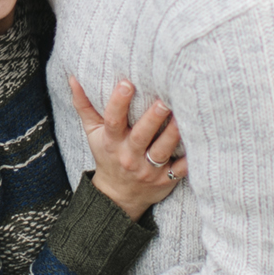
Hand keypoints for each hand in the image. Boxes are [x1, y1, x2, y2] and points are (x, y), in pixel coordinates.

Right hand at [70, 77, 186, 217]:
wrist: (118, 197)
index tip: (126, 83)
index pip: (112, 121)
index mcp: (111, 142)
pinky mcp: (166, 179)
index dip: (118, 102)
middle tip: (164, 100)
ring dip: (173, 134)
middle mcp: (130, 156)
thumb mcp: (92, 133)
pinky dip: (190, 158)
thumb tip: (73, 78)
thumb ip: (84, 106)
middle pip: (141, 136)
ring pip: (162, 150)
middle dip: (152, 118)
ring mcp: (149, 169)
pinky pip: (181, 169)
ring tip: (183, 115)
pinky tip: (200, 141)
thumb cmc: (107, 156)